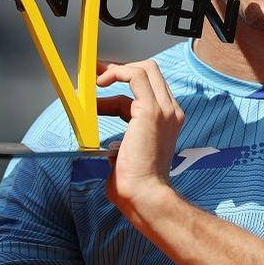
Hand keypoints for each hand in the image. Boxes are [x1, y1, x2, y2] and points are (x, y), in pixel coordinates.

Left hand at [96, 59, 183, 207]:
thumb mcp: (127, 156)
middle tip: (96, 73)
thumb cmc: (135, 184)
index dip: (122, 83)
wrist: (144, 195)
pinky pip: (135, 76)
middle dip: (120, 68)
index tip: (101, 84)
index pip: (147, 90)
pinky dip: (116, 73)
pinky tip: (100, 83)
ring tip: (93, 79)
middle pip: (150, 73)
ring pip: (145, 69)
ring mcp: (164, 110)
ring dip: (116, 70)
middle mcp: (170, 112)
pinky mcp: (152, 110)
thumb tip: (112, 146)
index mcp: (167, 122)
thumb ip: (124, 145)